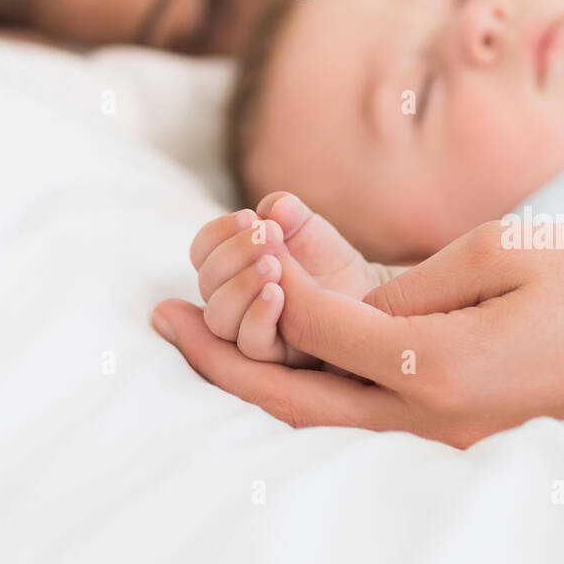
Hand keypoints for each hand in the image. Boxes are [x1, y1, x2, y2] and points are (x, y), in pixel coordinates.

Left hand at [159, 219, 563, 445]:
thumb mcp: (503, 253)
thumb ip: (410, 284)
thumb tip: (339, 304)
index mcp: (442, 367)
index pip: (318, 330)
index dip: (267, 285)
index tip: (229, 244)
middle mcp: (436, 419)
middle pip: (298, 404)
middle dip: (219, 362)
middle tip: (159, 320)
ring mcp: (452, 435)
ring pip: (327, 419)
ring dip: (258, 376)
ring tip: (198, 333)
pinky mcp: (469, 429)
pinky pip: (372, 414)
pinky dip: (317, 382)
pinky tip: (287, 346)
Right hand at [189, 191, 383, 364]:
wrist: (361, 289)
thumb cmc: (323, 256)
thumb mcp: (305, 225)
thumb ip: (287, 211)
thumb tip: (278, 208)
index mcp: (227, 266)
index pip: (202, 250)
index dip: (219, 232)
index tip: (250, 217)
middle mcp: (230, 300)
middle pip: (208, 282)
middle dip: (234, 254)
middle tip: (268, 236)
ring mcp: (247, 330)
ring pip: (219, 318)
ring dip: (241, 286)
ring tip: (273, 265)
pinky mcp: (274, 355)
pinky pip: (251, 344)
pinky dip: (258, 316)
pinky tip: (278, 294)